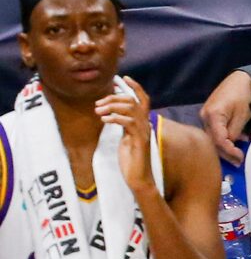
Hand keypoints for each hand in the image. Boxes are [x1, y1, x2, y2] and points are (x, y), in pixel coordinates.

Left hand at [94, 77, 154, 195]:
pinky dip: (115, 118)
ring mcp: (143, 133)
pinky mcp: (139, 141)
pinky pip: (128, 123)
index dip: (135, 87)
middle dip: (114, 98)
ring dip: (112, 107)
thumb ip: (123, 126)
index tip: (123, 78)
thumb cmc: (131, 162)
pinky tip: (104, 120)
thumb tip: (113, 115)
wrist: (139, 180)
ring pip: (131, 109)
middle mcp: (145, 125)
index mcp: (142, 123)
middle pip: (133, 101)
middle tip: (98, 104)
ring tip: (97, 111)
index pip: (143, 99)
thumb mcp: (125, 139)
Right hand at [201, 70, 250, 164]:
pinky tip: (235, 141)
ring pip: (212, 138)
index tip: (240, 158)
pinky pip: (213, 132)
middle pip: (213, 141)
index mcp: (213, 115)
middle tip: (239, 161)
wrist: (239, 80)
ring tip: (238, 154)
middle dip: (226, 153)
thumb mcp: (242, 116)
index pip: (218, 140)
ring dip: (225, 147)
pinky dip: (223, 139)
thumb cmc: (243, 96)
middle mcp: (204, 116)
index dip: (229, 151)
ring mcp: (204, 117)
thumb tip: (231, 146)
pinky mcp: (207, 117)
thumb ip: (234, 132)